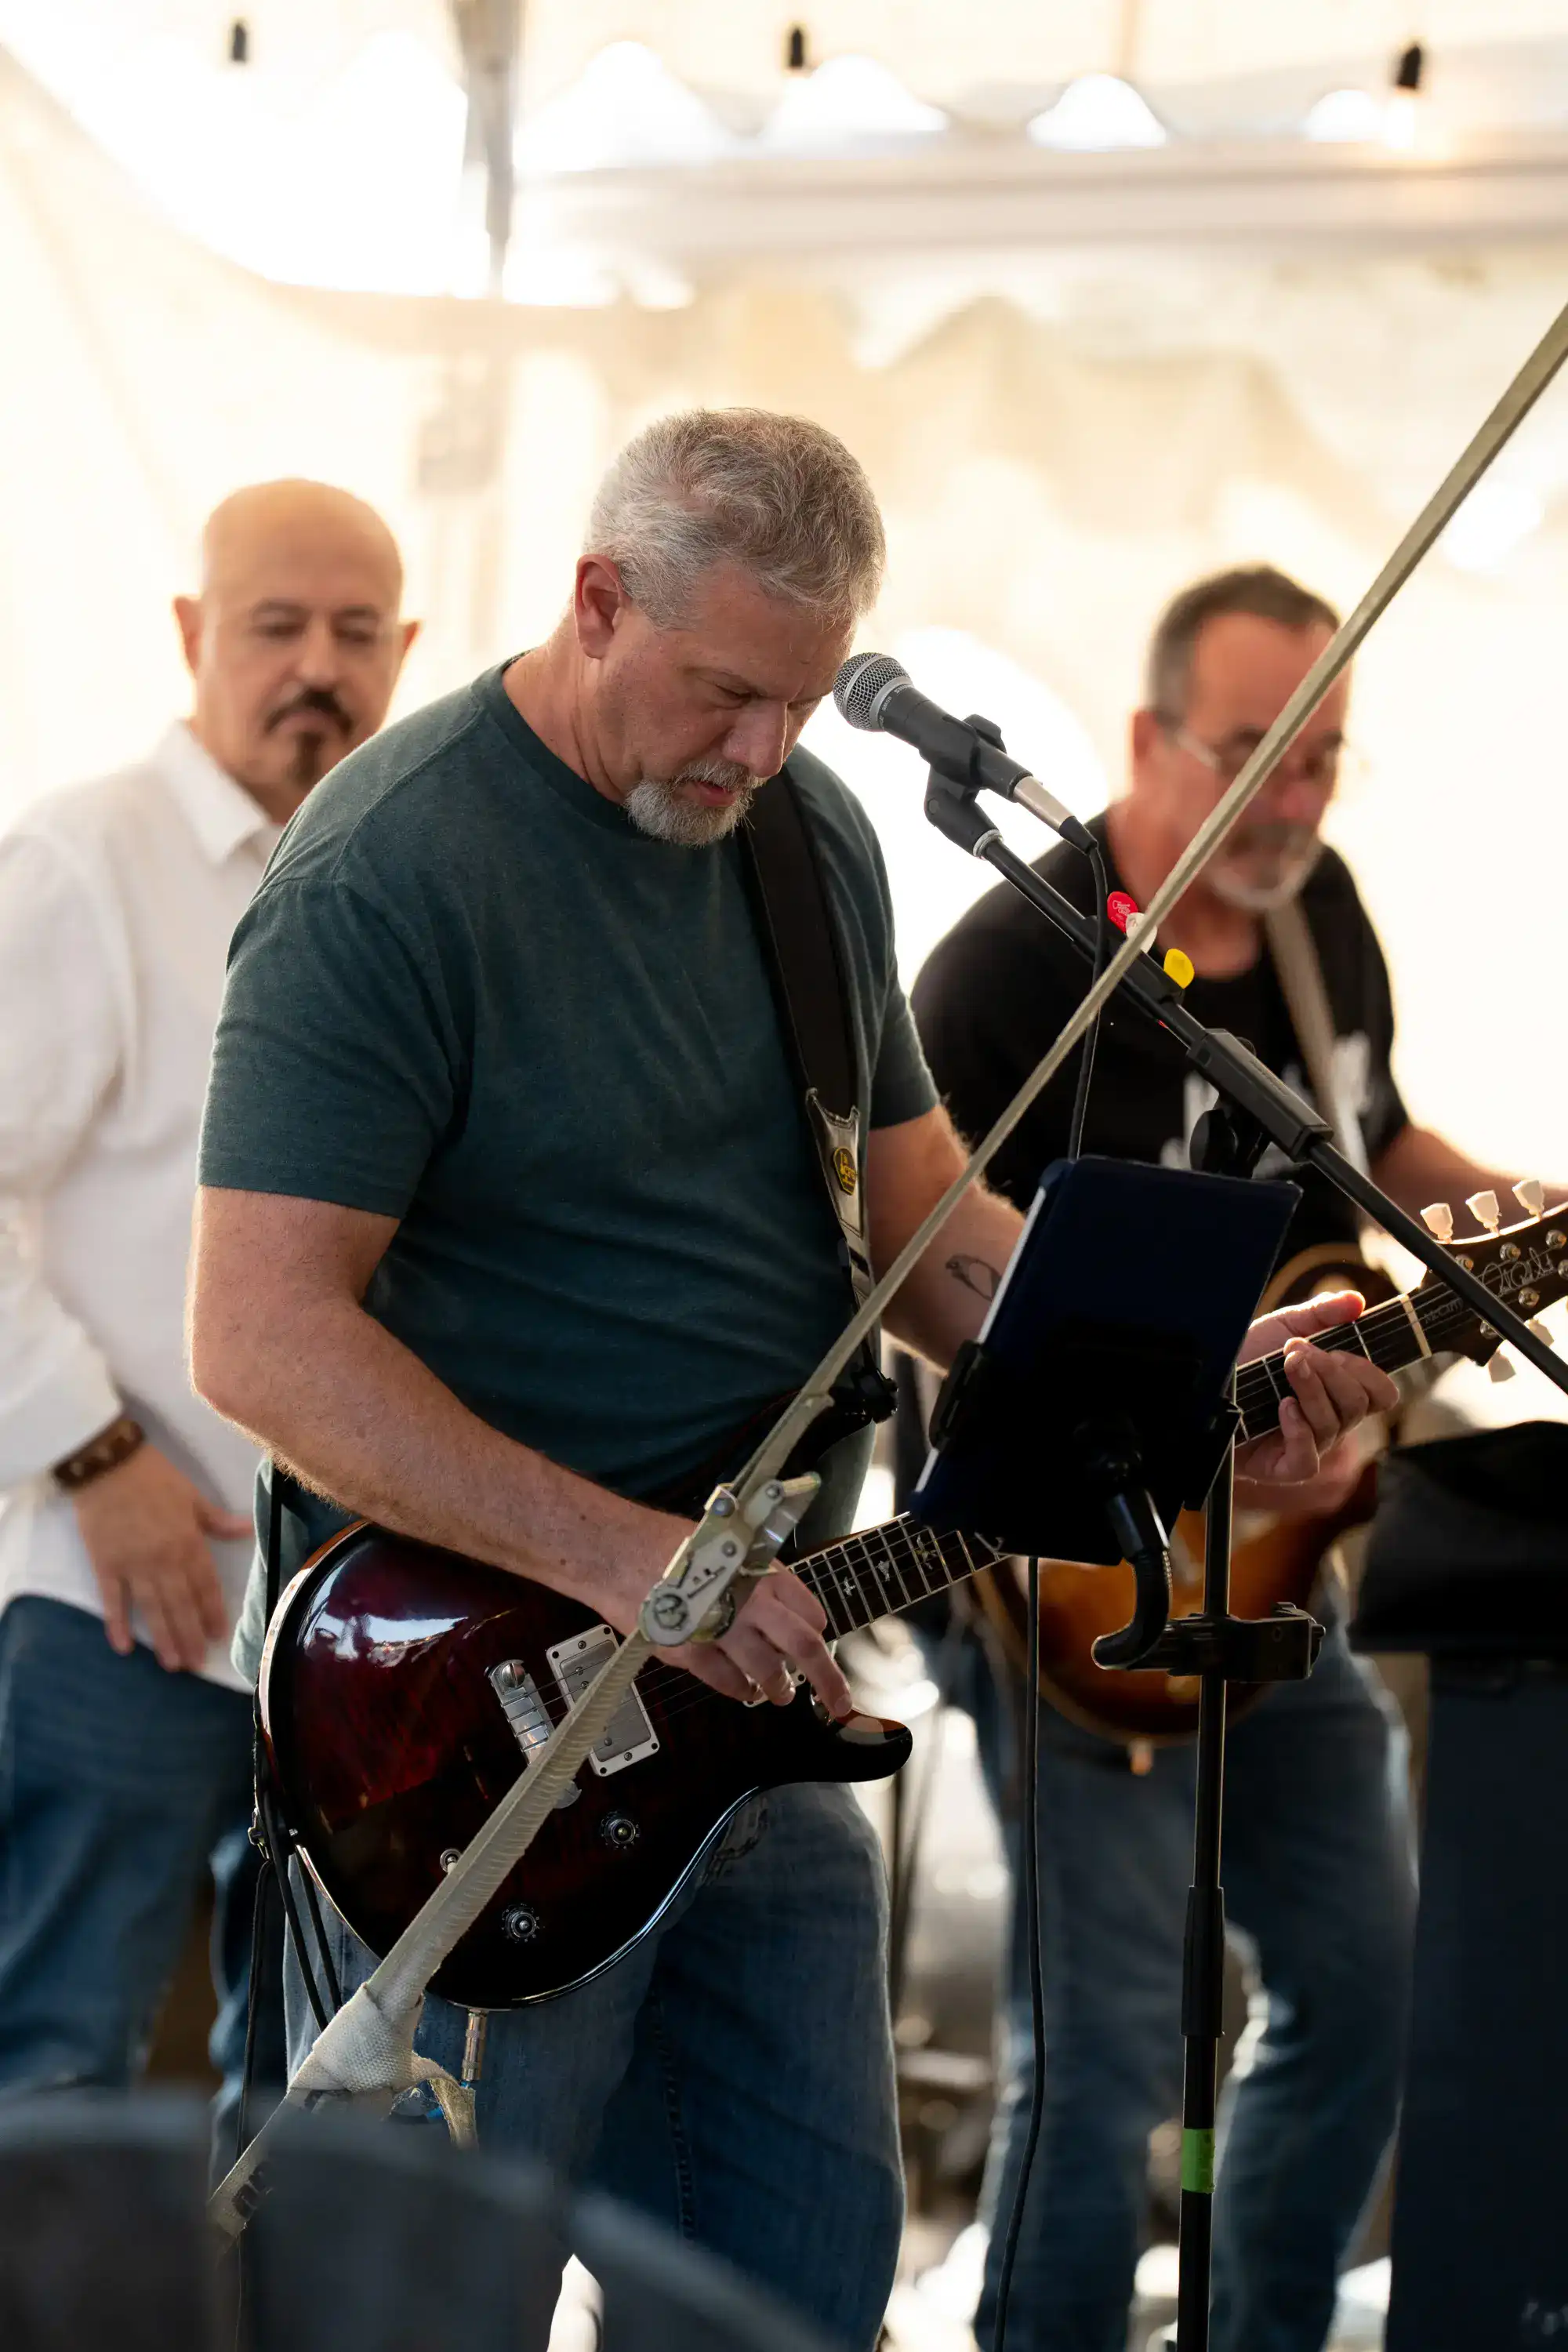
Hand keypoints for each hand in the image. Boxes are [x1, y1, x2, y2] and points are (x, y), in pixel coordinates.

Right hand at [72, 1443, 249, 1671]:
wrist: (108, 1463)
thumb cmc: (153, 1476)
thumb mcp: (192, 1495)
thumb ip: (217, 1521)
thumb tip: (247, 1532)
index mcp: (188, 1542)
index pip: (205, 1585)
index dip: (212, 1612)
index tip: (219, 1635)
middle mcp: (164, 1560)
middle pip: (181, 1605)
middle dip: (191, 1636)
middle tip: (196, 1664)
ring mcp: (133, 1565)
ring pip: (153, 1609)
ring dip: (164, 1638)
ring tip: (173, 1664)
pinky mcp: (105, 1565)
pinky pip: (113, 1600)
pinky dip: (117, 1624)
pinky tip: (124, 1647)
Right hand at [602, 1506, 852, 1719]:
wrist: (616, 1551)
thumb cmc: (666, 1544)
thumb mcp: (724, 1546)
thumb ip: (752, 1576)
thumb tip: (775, 1605)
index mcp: (762, 1571)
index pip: (810, 1612)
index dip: (816, 1632)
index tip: (819, 1644)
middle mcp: (750, 1600)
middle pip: (804, 1646)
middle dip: (827, 1679)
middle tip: (838, 1702)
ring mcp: (722, 1628)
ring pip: (767, 1671)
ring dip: (778, 1688)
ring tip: (780, 1695)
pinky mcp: (692, 1651)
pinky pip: (728, 1682)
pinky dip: (740, 1690)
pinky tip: (743, 1690)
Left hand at [1234, 1290, 1398, 1494]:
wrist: (1202, 1385)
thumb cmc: (1247, 1359)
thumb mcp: (1283, 1327)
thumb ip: (1321, 1313)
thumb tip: (1357, 1300)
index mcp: (1338, 1392)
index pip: (1381, 1394)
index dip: (1370, 1373)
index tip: (1339, 1351)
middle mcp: (1329, 1421)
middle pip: (1357, 1405)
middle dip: (1331, 1372)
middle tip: (1297, 1352)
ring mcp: (1308, 1446)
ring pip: (1332, 1425)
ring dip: (1311, 1389)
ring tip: (1285, 1365)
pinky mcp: (1283, 1468)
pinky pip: (1307, 1460)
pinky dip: (1299, 1431)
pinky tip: (1283, 1407)